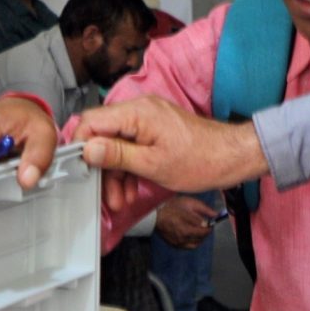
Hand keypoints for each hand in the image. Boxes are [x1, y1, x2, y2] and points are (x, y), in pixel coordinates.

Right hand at [71, 95, 267, 201]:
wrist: (231, 157)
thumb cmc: (200, 160)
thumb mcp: (152, 164)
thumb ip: (116, 155)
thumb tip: (87, 149)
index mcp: (136, 113)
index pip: (91, 121)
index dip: (80, 146)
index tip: (78, 170)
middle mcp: (139, 110)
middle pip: (103, 136)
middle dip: (102, 168)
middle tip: (106, 196)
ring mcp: (148, 119)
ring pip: (117, 145)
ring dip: (116, 174)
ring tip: (121, 200)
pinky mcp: (155, 130)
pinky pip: (132, 147)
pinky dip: (129, 168)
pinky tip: (131, 190)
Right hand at [153, 198, 214, 249]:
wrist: (155, 213)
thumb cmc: (171, 206)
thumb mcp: (188, 204)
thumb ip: (202, 212)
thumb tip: (214, 217)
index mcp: (186, 230)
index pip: (204, 233)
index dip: (209, 228)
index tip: (211, 223)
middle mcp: (182, 239)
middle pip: (200, 239)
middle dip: (204, 233)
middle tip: (204, 226)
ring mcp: (177, 243)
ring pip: (194, 245)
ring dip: (199, 238)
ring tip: (197, 230)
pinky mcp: (173, 244)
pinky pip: (187, 246)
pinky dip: (191, 242)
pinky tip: (190, 234)